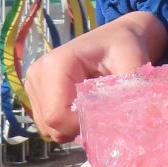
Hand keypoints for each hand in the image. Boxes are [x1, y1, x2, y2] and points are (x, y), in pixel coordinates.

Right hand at [25, 11, 167, 142]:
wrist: (116, 37)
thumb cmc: (125, 46)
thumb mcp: (134, 63)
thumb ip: (130, 91)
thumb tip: (130, 122)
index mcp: (56, 65)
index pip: (57, 116)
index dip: (83, 126)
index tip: (107, 116)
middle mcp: (37, 75)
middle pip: (52, 126)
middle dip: (81, 128)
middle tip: (105, 111)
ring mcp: (33, 85)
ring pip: (50, 129)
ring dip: (76, 127)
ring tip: (96, 105)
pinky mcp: (37, 95)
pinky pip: (50, 125)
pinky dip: (70, 124)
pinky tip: (86, 107)